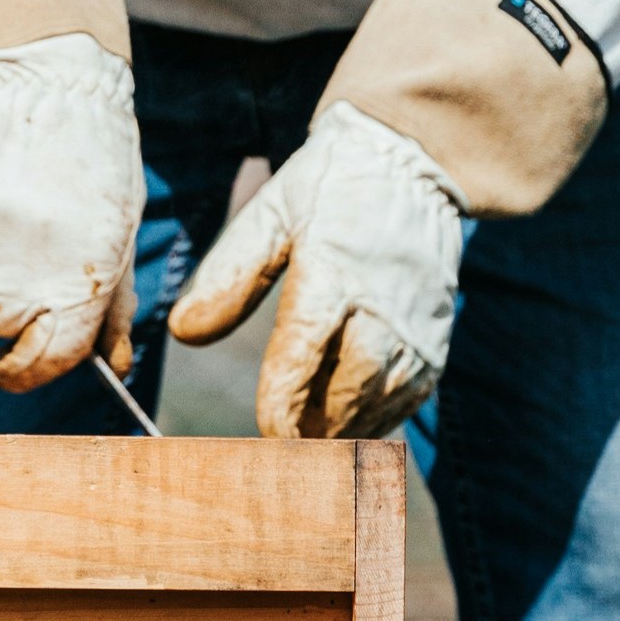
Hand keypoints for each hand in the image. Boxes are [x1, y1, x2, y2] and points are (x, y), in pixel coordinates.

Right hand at [0, 33, 145, 389]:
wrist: (48, 78)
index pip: (42, 364)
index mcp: (80, 287)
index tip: (1, 371)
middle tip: (32, 232)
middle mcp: (21, 278)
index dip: (21, 375)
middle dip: (13, 291)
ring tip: (11, 197)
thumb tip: (116, 365)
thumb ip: (114, 305)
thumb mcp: (120, 232)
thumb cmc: (94, 158)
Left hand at [169, 103, 465, 438]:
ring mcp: (416, 325)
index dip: (284, 397)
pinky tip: (342, 428)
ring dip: (341, 431)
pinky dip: (374, 422)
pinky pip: (406, 399)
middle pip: (349, 387)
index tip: (264, 432)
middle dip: (311, 428)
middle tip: (273, 456)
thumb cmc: (329, 188)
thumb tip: (184, 333)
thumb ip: (229, 275)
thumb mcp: (271, 213)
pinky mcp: (435, 340)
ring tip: (302, 447)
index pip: (306, 346)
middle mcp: (383, 303)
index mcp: (334, 267)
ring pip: (380, 402)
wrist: (414, 164)